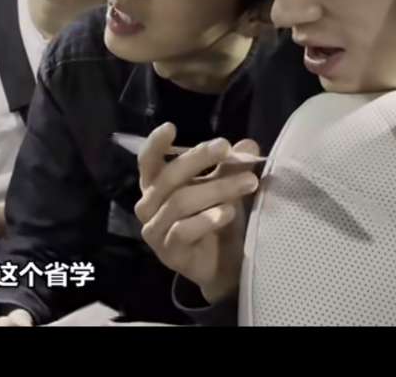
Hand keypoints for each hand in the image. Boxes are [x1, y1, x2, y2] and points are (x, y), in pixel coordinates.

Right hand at [134, 123, 258, 303]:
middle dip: (200, 160)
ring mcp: (154, 229)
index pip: (147, 161)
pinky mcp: (167, 251)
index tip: (171, 127)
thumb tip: (248, 143)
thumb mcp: (224, 191)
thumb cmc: (215, 221)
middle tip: (227, 149)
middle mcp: (148, 205)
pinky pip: (183, 230)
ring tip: (248, 183)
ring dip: (216, 190)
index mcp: (155, 186)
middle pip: (169, 177)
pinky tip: (227, 212)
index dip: (155, 144)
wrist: (221, 268)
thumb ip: (230, 168)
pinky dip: (206, 219)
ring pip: (180, 202)